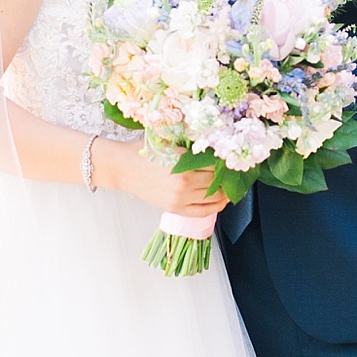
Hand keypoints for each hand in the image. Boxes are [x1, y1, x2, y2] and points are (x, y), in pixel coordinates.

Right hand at [98, 141, 225, 222]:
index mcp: (184, 165)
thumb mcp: (171, 145)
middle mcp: (184, 184)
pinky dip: (216, 206)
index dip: (226, 162)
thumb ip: (192, 150)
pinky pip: (203, 212)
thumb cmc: (144, 152)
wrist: (123, 168)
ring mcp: (180, 199)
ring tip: (229, 185)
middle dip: (227, 177)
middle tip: (233, 171)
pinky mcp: (175, 209)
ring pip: (214, 198)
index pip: (216, 166)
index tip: (231, 159)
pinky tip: (221, 200)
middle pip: (218, 182)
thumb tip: (217, 151)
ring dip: (225, 192)